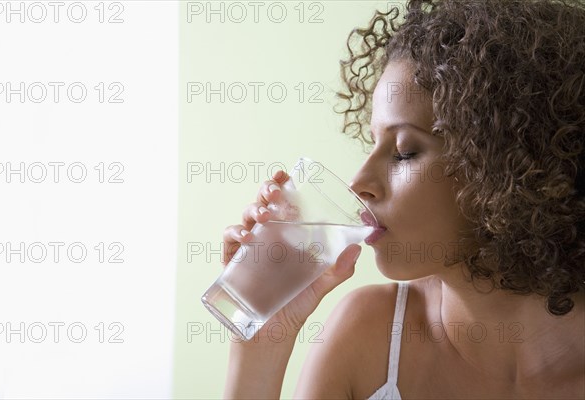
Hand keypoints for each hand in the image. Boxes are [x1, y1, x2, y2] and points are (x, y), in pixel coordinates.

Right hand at [222, 170, 361, 343]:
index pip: (283, 206)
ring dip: (253, 211)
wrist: (268, 341)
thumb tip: (357, 249)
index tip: (284, 174)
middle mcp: (266, 240)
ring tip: (265, 216)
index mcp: (286, 239)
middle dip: (266, 192)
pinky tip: (246, 238)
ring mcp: (248, 251)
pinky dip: (234, 234)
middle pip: (262, 205)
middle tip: (275, 191)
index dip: (280, 187)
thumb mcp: (318, 290)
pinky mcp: (232, 265)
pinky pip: (229, 242)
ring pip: (245, 218)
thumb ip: (336, 271)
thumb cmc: (293, 312)